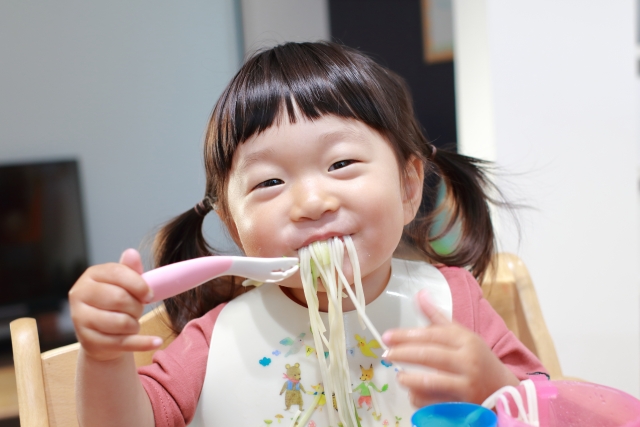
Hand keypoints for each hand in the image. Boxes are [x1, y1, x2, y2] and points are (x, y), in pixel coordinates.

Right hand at [69, 249, 162, 361]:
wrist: (101, 335)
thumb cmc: (115, 304)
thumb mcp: (123, 284)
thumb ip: (130, 270)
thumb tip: (132, 253)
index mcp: (91, 275)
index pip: (117, 273)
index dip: (139, 284)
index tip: (150, 294)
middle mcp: (79, 295)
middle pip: (120, 299)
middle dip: (137, 307)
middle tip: (137, 310)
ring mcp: (80, 319)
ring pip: (122, 322)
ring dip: (135, 324)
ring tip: (131, 323)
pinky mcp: (89, 342)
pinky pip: (123, 343)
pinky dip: (144, 343)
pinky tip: (156, 342)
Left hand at [381, 290, 518, 405]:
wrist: (502, 389)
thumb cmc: (477, 358)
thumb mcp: (461, 334)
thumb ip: (437, 317)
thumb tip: (419, 294)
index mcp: (466, 340)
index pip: (432, 335)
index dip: (407, 335)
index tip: (388, 336)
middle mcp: (467, 361)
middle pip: (429, 356)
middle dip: (403, 354)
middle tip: (386, 354)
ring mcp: (466, 385)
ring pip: (430, 381)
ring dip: (410, 379)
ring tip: (400, 376)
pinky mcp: (463, 406)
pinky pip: (434, 402)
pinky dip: (419, 398)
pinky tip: (413, 392)